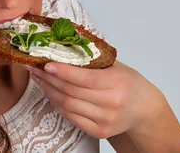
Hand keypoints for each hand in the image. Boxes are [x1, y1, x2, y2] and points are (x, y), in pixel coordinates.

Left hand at [26, 60, 164, 138]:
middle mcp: (111, 103)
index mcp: (117, 83)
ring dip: (50, 92)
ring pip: (68, 106)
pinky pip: (71, 118)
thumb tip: (65, 47)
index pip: (84, 78)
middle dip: (50, 79)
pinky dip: (58, 105)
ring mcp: (105, 120)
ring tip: (40, 79)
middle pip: (72, 92)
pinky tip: (52, 94)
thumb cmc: (129, 83)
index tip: (46, 64)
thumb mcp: (117, 67)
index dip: (63, 71)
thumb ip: (94, 60)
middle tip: (36, 68)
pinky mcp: (99, 131)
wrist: (144, 109)